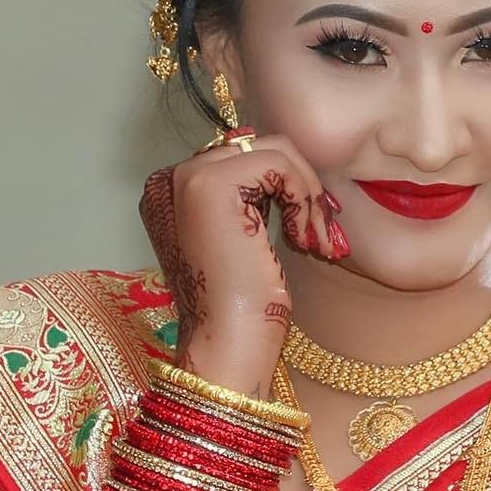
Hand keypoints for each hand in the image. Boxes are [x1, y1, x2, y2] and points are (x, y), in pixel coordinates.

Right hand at [139, 133, 349, 393]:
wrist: (228, 344)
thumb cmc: (242, 307)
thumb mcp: (245, 239)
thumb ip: (250, 199)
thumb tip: (291, 167)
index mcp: (172, 192)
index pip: (243, 157)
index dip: (285, 186)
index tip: (309, 229)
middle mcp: (170, 178)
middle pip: (259, 145)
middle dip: (300, 186)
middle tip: (321, 235)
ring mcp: (188, 177)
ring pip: (274, 150)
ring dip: (307, 193)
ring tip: (315, 241)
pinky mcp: (213, 182)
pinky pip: (280, 163)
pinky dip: (303, 197)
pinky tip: (303, 240)